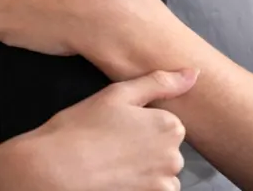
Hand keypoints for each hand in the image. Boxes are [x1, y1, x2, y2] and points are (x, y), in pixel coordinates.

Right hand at [6, 69, 195, 190]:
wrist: (58, 167)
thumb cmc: (84, 126)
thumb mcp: (118, 94)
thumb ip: (159, 82)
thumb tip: (194, 72)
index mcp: (169, 126)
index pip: (168, 121)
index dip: (143, 121)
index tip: (120, 121)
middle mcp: (174, 158)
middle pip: (168, 148)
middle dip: (147, 145)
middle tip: (113, 140)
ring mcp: (163, 185)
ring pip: (162, 172)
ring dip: (145, 168)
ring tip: (113, 160)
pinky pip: (155, 190)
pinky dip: (140, 185)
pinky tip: (117, 177)